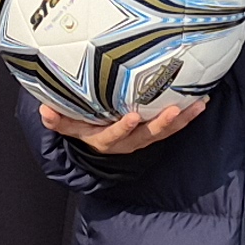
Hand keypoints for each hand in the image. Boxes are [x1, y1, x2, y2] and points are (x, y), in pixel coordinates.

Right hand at [38, 92, 203, 159]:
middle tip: (174, 110)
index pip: (113, 135)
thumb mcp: (67, 124)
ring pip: (164, 132)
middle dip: (161, 123)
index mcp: (104, 139)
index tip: (130, 117)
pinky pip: (173, 127)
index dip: (122, 127)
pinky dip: (187, 117)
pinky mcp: (154, 132)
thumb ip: (56, 120)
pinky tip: (201, 102)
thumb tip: (43, 110)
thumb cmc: (81, 126)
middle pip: (146, 135)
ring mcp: (142, 138)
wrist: (96, 140)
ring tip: (198, 106)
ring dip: (182, 120)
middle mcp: (127, 142)